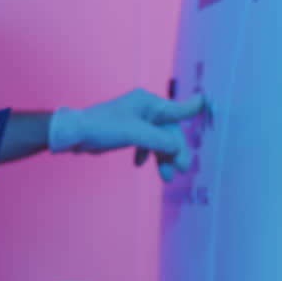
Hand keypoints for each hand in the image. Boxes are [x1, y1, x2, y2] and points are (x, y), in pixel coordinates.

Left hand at [48, 89, 207, 181]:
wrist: (74, 135)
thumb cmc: (102, 128)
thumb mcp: (135, 134)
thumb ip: (160, 141)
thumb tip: (179, 148)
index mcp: (148, 104)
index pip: (177, 109)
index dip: (194, 108)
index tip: (207, 103)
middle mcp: (144, 110)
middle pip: (169, 132)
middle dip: (175, 151)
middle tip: (180, 170)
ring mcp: (136, 121)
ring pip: (158, 141)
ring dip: (163, 158)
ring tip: (166, 177)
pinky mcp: (126, 132)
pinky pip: (145, 144)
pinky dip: (146, 155)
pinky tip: (140, 164)